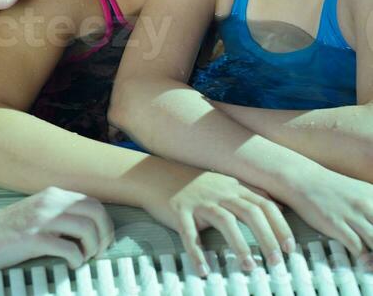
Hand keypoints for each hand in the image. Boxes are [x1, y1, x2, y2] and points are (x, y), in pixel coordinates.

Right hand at [0, 187, 113, 268]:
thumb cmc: (9, 230)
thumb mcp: (37, 213)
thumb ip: (58, 214)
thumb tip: (87, 229)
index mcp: (53, 195)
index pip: (92, 202)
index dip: (104, 223)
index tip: (103, 241)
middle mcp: (50, 202)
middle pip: (95, 212)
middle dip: (104, 234)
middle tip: (99, 252)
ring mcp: (42, 219)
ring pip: (86, 228)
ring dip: (92, 247)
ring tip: (85, 258)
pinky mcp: (33, 238)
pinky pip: (68, 248)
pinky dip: (76, 259)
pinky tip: (71, 265)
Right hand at [155, 171, 293, 274]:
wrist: (155, 175)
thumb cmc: (192, 184)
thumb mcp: (223, 184)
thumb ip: (249, 194)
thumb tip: (278, 207)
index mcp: (232, 187)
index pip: (263, 204)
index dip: (280, 226)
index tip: (290, 248)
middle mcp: (219, 191)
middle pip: (250, 212)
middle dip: (267, 238)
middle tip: (277, 262)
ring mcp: (199, 200)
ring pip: (225, 220)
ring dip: (239, 245)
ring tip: (249, 267)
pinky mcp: (179, 210)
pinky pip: (189, 233)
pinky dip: (196, 252)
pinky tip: (203, 270)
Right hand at [282, 166, 372, 257]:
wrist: (302, 179)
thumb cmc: (332, 189)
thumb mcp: (360, 193)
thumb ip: (372, 209)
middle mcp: (366, 204)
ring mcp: (352, 214)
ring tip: (372, 262)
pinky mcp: (337, 223)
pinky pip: (358, 248)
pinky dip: (362, 257)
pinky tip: (360, 257)